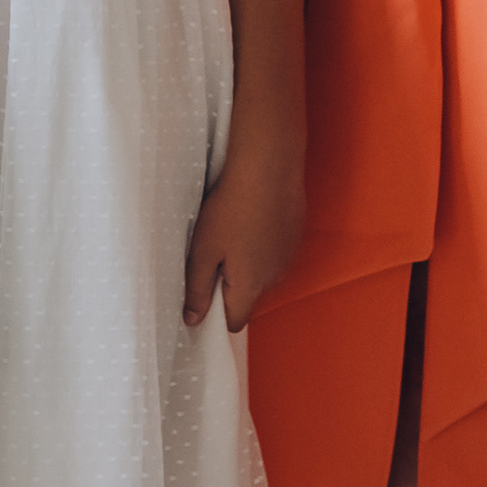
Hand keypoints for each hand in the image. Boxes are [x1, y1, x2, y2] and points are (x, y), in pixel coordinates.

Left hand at [184, 144, 305, 333]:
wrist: (269, 166)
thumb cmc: (232, 207)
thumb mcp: (203, 250)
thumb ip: (197, 289)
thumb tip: (192, 319)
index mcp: (251, 286)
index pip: (234, 321)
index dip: (214, 315)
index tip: (199, 294)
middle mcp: (275, 277)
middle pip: (247, 297)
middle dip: (227, 285)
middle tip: (208, 254)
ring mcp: (288, 256)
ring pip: (261, 273)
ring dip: (244, 263)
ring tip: (228, 231)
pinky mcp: (294, 235)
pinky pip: (273, 252)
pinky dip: (259, 244)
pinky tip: (247, 219)